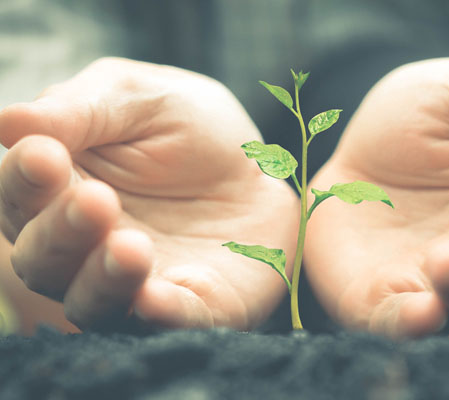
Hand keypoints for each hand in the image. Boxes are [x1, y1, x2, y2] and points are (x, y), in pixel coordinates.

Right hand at [0, 58, 297, 330]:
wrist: (258, 164)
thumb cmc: (190, 128)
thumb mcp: (139, 99)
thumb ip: (80, 110)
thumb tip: (8, 122)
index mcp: (62, 191)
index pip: (21, 196)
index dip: (24, 180)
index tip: (43, 154)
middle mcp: (85, 248)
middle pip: (44, 260)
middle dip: (61, 233)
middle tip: (95, 199)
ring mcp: (136, 283)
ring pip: (93, 303)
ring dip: (103, 280)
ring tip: (130, 246)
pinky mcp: (193, 305)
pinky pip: (170, 321)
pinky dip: (160, 315)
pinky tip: (155, 298)